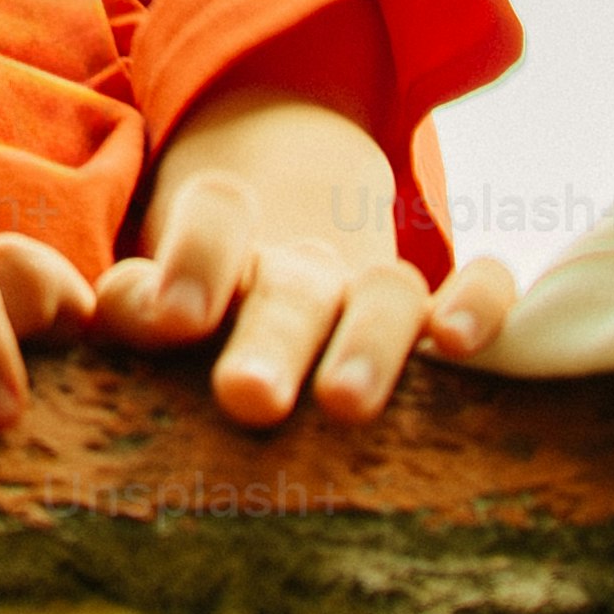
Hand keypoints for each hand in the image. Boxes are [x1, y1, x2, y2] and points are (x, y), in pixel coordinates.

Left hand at [94, 159, 513, 427]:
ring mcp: (372, 287)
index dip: (198, 252)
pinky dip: (481, 303)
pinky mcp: (438, 312)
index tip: (177, 316)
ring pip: (389, 292)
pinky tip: (459, 344)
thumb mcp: (158, 288)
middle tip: (247, 396)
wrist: (285, 209)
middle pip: (294, 286)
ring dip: (370, 343)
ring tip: (345, 404)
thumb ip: (133, 300)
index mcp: (225, 249)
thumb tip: (128, 309)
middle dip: (273, 339)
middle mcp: (302, 266)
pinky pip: (485, 285)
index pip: (218, 209)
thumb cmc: (203, 294)